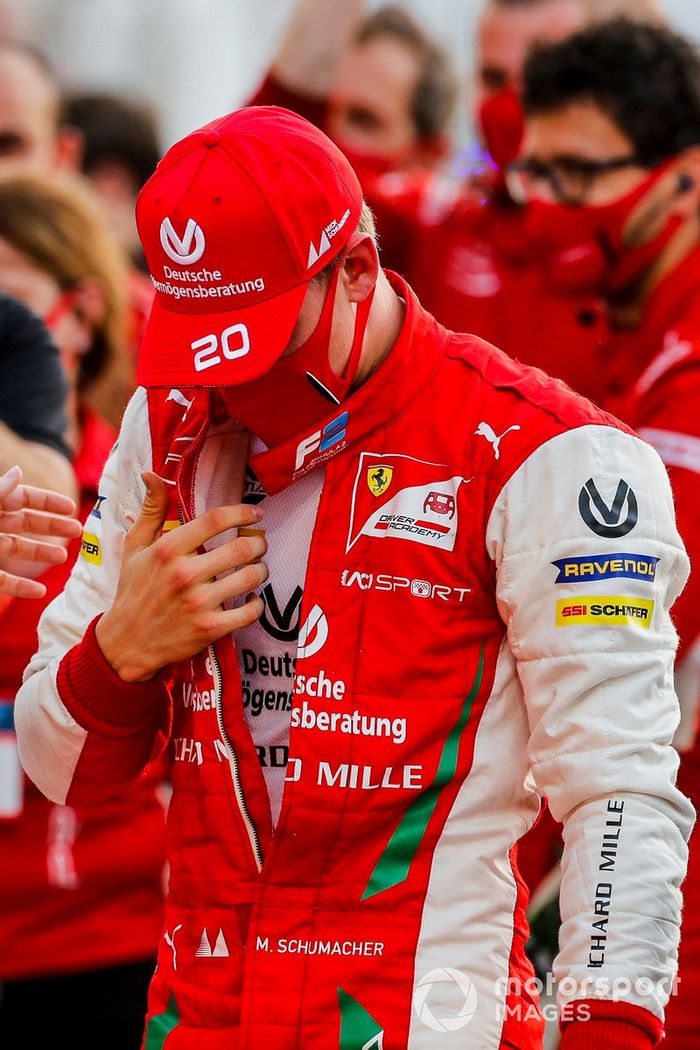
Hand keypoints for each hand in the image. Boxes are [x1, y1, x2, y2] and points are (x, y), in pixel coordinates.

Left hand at [0, 465, 81, 597]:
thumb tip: (18, 471)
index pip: (21, 498)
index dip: (47, 502)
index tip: (72, 508)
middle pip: (24, 523)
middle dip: (52, 526)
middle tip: (78, 531)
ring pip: (17, 550)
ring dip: (41, 553)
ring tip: (63, 557)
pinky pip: (3, 581)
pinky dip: (22, 587)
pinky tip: (40, 592)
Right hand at [96, 472, 267, 680]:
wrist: (124, 643)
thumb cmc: (133, 590)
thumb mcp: (135, 547)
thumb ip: (150, 510)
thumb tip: (150, 474)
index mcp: (168, 550)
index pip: (216, 520)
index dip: (243, 513)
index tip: (256, 514)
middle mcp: (184, 574)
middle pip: (242, 548)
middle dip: (259, 543)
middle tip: (259, 545)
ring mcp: (199, 603)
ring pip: (251, 577)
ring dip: (261, 571)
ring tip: (256, 570)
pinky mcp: (210, 629)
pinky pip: (250, 612)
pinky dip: (256, 604)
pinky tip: (250, 599)